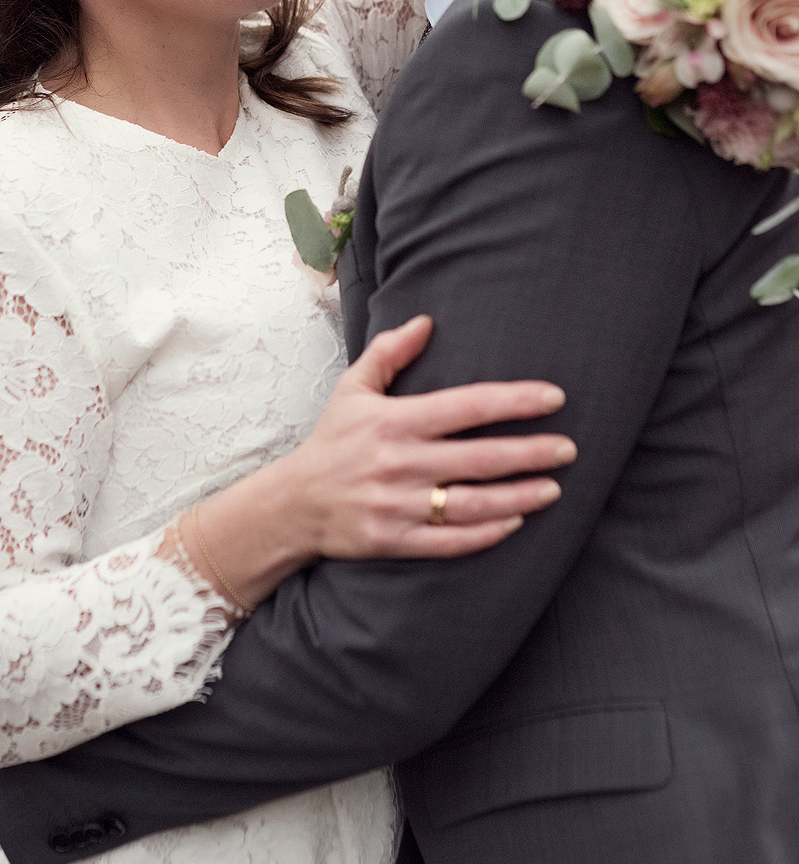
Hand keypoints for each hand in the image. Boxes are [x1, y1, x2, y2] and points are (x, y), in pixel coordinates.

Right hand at [282, 315, 574, 559]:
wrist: (293, 504)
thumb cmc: (332, 441)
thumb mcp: (353, 388)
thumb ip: (390, 352)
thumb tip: (428, 321)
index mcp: (395, 422)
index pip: (466, 406)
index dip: (514, 401)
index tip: (554, 398)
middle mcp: (399, 463)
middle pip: (480, 458)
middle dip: (530, 452)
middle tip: (569, 448)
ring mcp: (398, 505)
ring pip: (472, 504)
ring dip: (519, 496)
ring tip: (554, 488)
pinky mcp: (395, 541)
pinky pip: (450, 542)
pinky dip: (486, 534)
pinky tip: (516, 522)